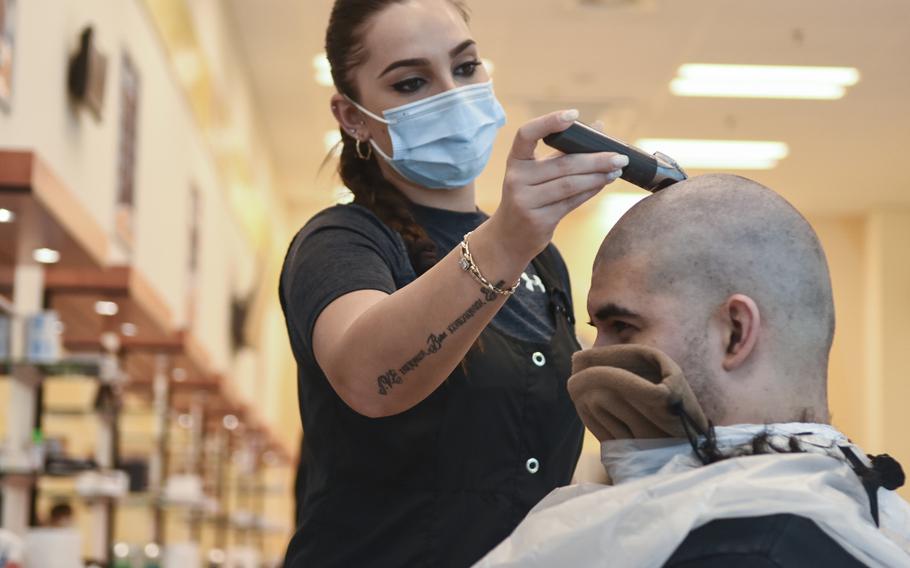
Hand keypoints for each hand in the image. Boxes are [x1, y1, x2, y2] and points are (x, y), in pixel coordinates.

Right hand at [490, 110, 628, 260]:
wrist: (508, 237)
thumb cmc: (528, 198)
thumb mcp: (537, 173)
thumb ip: (564, 152)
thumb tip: (599, 128)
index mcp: (515, 160)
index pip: (527, 134)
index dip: (549, 122)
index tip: (574, 115)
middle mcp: (516, 179)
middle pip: (562, 164)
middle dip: (595, 159)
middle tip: (620, 156)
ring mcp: (525, 201)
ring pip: (570, 184)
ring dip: (598, 176)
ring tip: (617, 170)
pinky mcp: (538, 220)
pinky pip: (571, 202)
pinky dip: (591, 191)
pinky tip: (603, 183)